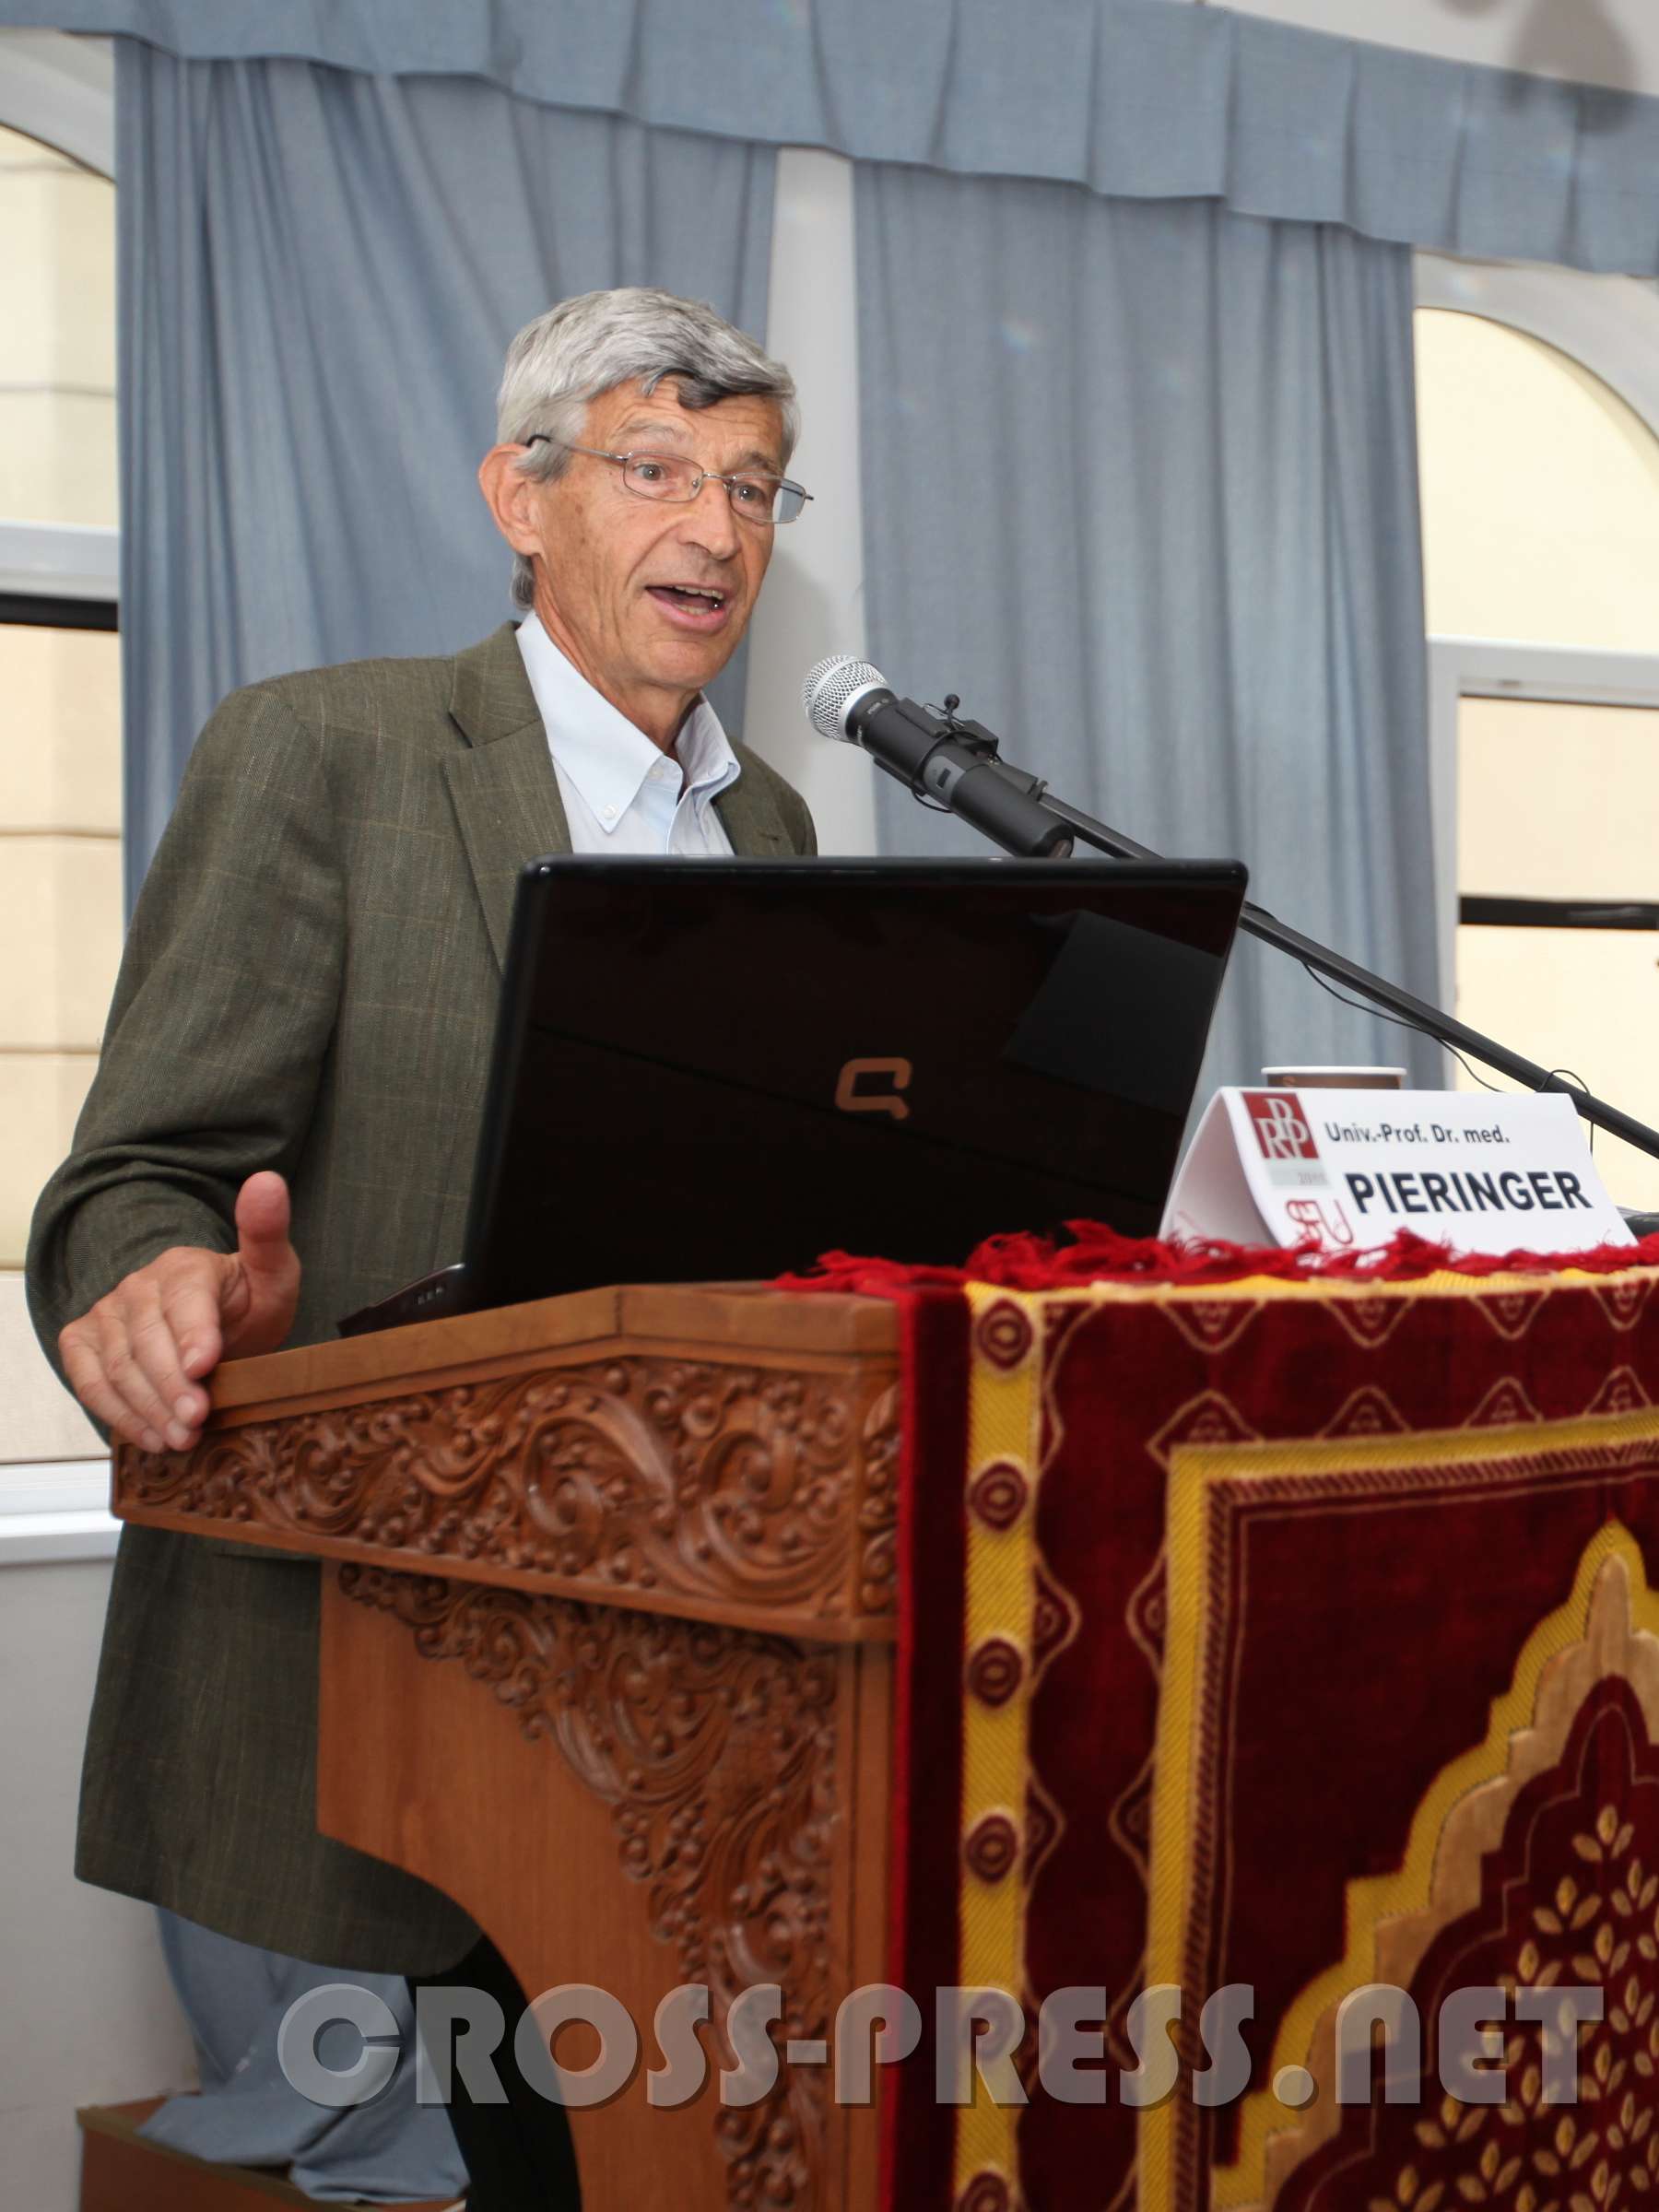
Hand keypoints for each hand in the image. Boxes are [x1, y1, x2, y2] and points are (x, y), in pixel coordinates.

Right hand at [58, 1171, 301, 1453]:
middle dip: (172, 1385)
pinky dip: (117, 1413)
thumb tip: (267, 1181)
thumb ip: (268, 1232)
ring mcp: (107, 1315)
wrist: (217, 1321)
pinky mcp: (85, 1344)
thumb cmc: (247, 1299)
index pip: (185, 1298)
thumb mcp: (274, 1270)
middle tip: (197, 1421)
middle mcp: (139, 1286)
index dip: (193, 1333)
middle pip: (148, 1341)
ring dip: (149, 1407)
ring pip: (119, 1367)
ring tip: (181, 1438)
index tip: (206, 1365)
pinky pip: (88, 1382)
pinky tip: (150, 1437)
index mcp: (187, 1266)